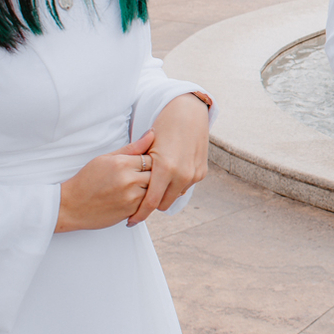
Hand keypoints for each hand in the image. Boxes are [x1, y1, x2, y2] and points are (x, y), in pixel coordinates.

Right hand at [56, 129, 154, 232]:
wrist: (71, 206)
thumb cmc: (87, 181)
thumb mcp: (106, 158)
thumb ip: (132, 148)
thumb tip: (152, 133)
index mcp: (122, 163)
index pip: (152, 157)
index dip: (152, 161)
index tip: (146, 164)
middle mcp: (128, 180)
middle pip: (157, 174)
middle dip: (154, 175)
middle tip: (143, 176)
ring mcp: (131, 197)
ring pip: (155, 189)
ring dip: (151, 188)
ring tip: (137, 187)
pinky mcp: (131, 211)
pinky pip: (148, 203)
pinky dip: (144, 200)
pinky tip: (132, 198)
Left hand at [128, 93, 209, 224]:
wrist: (188, 112)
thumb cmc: (163, 127)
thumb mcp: (147, 148)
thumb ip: (140, 172)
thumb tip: (131, 195)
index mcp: (166, 168)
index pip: (151, 202)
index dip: (140, 214)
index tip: (131, 221)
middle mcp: (183, 174)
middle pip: (164, 204)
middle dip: (152, 203)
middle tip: (140, 200)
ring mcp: (194, 173)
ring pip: (175, 195)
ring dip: (165, 193)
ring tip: (155, 183)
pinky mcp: (202, 171)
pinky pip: (185, 185)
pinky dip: (176, 183)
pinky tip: (170, 173)